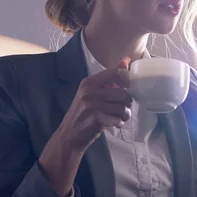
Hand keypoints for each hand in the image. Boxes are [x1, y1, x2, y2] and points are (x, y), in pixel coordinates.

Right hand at [39, 58, 132, 196]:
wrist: (68, 136)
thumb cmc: (84, 113)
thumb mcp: (93, 93)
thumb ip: (110, 78)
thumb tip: (126, 60)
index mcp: (89, 82)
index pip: (116, 73)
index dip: (127, 82)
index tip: (127, 91)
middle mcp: (89, 91)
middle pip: (124, 93)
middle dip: (127, 104)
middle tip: (122, 109)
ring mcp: (91, 105)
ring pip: (123, 107)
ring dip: (124, 115)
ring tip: (119, 117)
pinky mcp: (95, 118)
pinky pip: (118, 119)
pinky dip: (119, 123)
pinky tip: (113, 124)